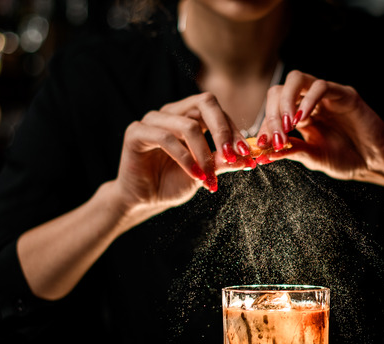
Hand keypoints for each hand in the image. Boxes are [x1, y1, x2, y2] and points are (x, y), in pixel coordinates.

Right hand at [114, 92, 256, 214]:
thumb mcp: (205, 172)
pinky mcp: (136, 132)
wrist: (144, 200)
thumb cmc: (172, 182)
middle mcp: (171, 112)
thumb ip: (223, 162)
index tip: (246, 153)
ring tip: (209, 177)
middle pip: (205, 103)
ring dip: (204, 153)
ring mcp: (152, 120)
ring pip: (188, 125)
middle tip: (233, 155)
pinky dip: (185, 158)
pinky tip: (194, 174)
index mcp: (188, 115)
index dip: (234, 130)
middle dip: (223, 130)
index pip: (217, 110)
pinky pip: (166, 139)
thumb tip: (248, 158)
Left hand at [256, 70, 383, 181]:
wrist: (375, 161)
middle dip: (272, 114)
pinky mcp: (343, 94)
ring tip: (286, 125)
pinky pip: (320, 86)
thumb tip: (264, 153)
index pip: (273, 110)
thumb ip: (291, 151)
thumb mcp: (313, 157)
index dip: (264, 125)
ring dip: (286, 101)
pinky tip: (302, 119)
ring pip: (296, 80)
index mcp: (299, 116)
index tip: (261, 145)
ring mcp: (326, 96)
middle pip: (279, 91)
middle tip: (274, 137)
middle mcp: (309, 102)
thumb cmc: (347, 159)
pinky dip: (308, 100)